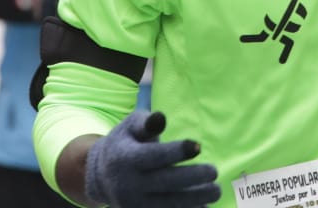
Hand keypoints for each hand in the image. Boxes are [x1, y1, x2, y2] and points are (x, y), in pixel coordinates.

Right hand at [85, 110, 219, 207]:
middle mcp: (129, 184)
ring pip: (169, 204)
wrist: (101, 176)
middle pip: (165, 182)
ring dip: (195, 199)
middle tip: (214, 171)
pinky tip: (204, 206)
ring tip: (215, 191)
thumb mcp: (130, 127)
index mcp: (125, 158)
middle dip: (192, 178)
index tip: (198, 146)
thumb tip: (161, 118)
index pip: (154, 156)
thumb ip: (147, 123)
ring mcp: (134, 204)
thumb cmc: (124, 143)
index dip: (176, 151)